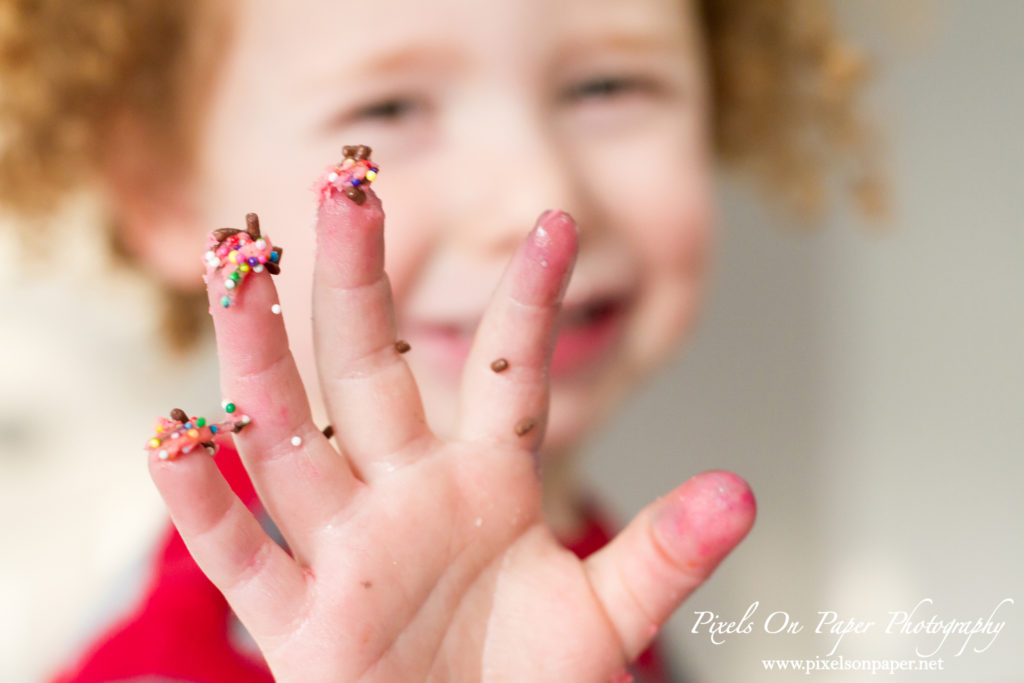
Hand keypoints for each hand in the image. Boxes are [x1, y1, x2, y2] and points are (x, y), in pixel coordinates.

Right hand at [149, 188, 755, 681]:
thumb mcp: (609, 618)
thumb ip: (664, 553)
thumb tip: (742, 493)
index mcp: (485, 482)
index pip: (505, 370)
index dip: (529, 299)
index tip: (558, 221)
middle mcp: (406, 495)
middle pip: (370, 372)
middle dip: (358, 281)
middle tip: (345, 185)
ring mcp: (348, 550)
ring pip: (290, 439)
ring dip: (258, 357)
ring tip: (237, 268)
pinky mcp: (302, 622)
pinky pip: (242, 554)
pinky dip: (202, 505)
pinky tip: (171, 438)